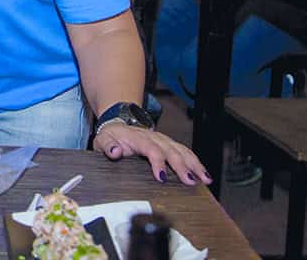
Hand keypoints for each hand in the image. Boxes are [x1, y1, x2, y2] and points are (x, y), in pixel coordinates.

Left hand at [93, 123, 211, 185]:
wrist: (118, 126)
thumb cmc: (111, 136)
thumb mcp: (102, 140)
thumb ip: (107, 146)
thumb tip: (115, 152)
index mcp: (137, 138)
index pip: (150, 149)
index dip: (157, 162)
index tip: (161, 177)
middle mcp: (154, 137)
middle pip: (171, 150)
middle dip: (182, 166)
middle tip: (190, 181)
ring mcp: (163, 140)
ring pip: (182, 150)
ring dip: (194, 164)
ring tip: (204, 178)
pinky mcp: (169, 145)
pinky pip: (185, 152)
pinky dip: (195, 162)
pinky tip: (204, 174)